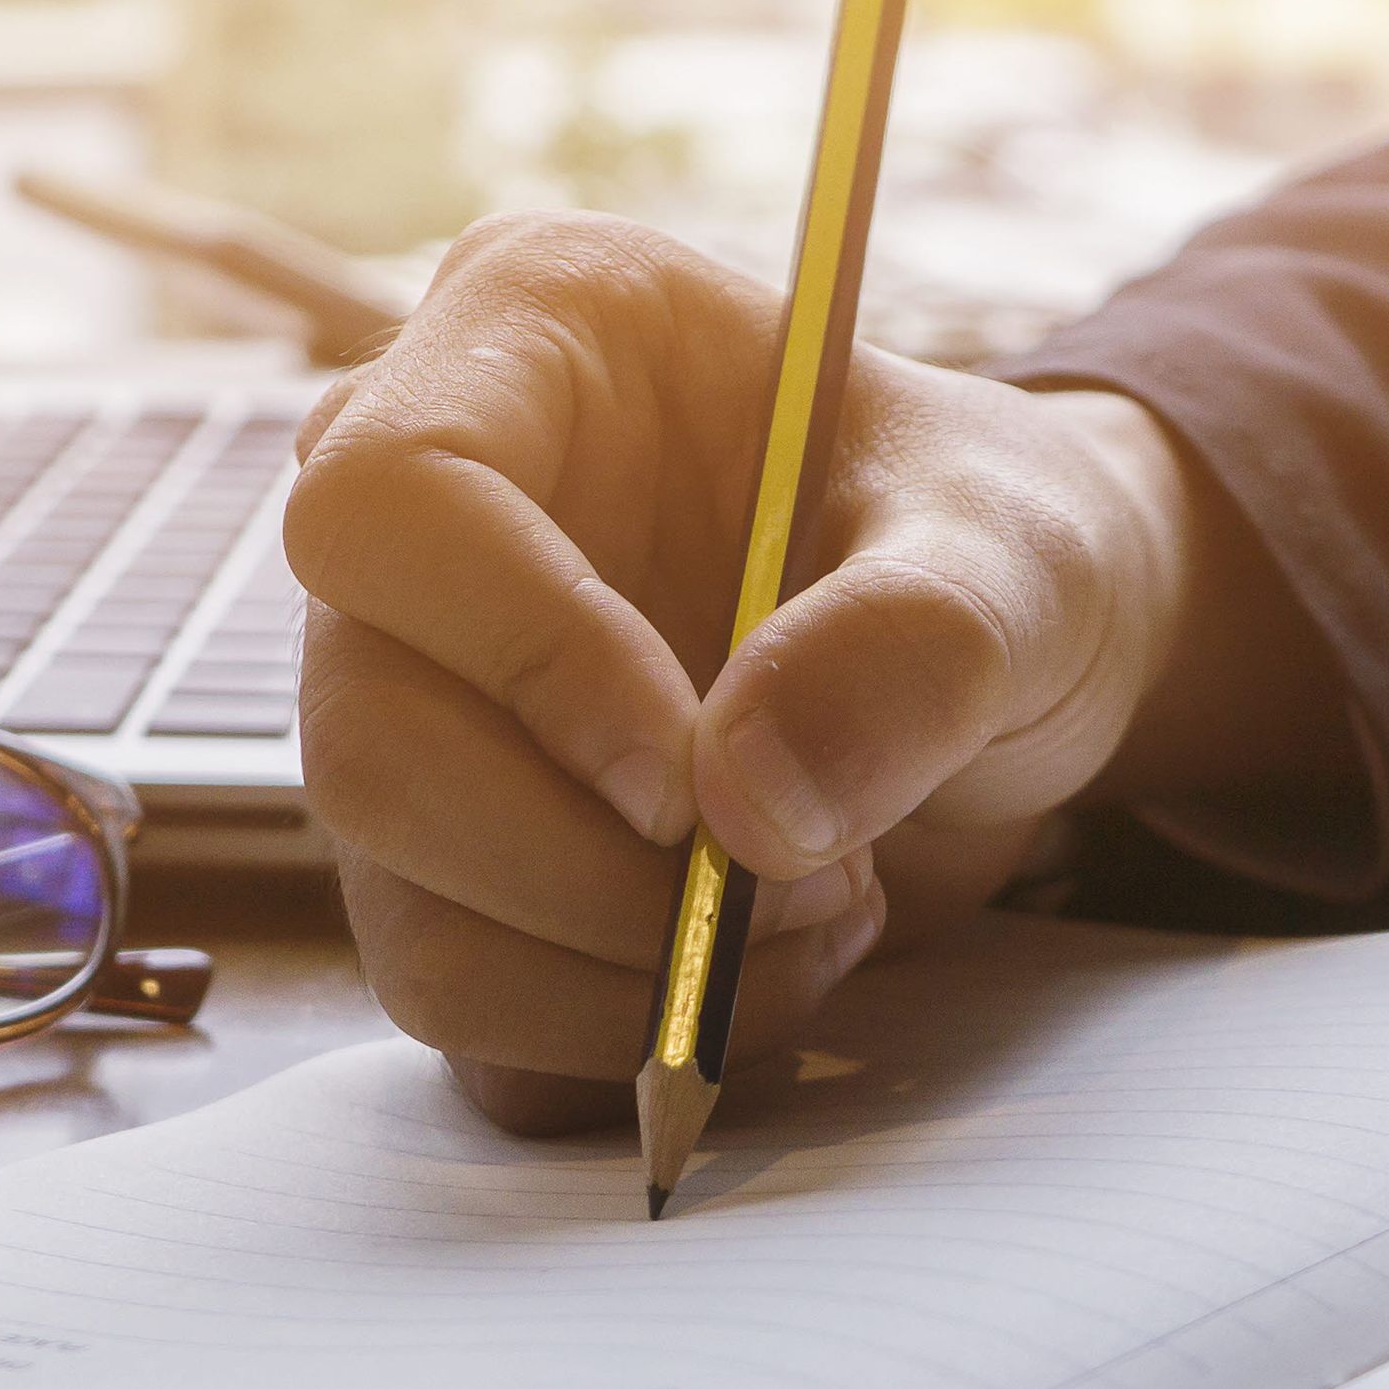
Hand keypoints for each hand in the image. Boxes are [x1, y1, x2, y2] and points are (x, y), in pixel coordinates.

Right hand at [285, 212, 1280, 1129]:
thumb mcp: (1022, 553)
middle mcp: (422, 533)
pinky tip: (754, 972)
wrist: (1007, 662)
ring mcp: (410, 706)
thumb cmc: (992, 543)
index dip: (522, 654)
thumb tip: (747, 810)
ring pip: (400, 906)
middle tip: (795, 880)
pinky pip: (457, 1007)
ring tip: (815, 917)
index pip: (389, 498)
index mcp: (525, 346)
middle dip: (592, 872)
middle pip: (367, 742)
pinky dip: (613, 1041)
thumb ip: (917, 641)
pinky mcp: (444, 863)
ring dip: (621, 979)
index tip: (690, 775)